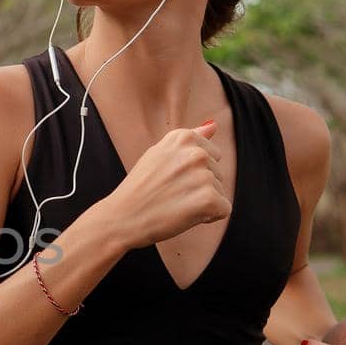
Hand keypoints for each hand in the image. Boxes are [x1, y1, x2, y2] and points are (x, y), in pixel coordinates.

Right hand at [108, 118, 229, 248]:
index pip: (211, 154)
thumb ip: (190, 140)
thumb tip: (213, 126)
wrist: (122, 218)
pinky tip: (185, 215)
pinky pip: (223, 209)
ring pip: (220, 192)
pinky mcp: (209, 199)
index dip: (194, 172)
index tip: (172, 178)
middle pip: (217, 173)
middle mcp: (195, 152)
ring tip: (175, 204)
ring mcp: (203, 175)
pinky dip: (208, 217)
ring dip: (202, 202)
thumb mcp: (159, 154)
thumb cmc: (139, 189)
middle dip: (200, 187)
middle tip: (171, 194)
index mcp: (183, 138)